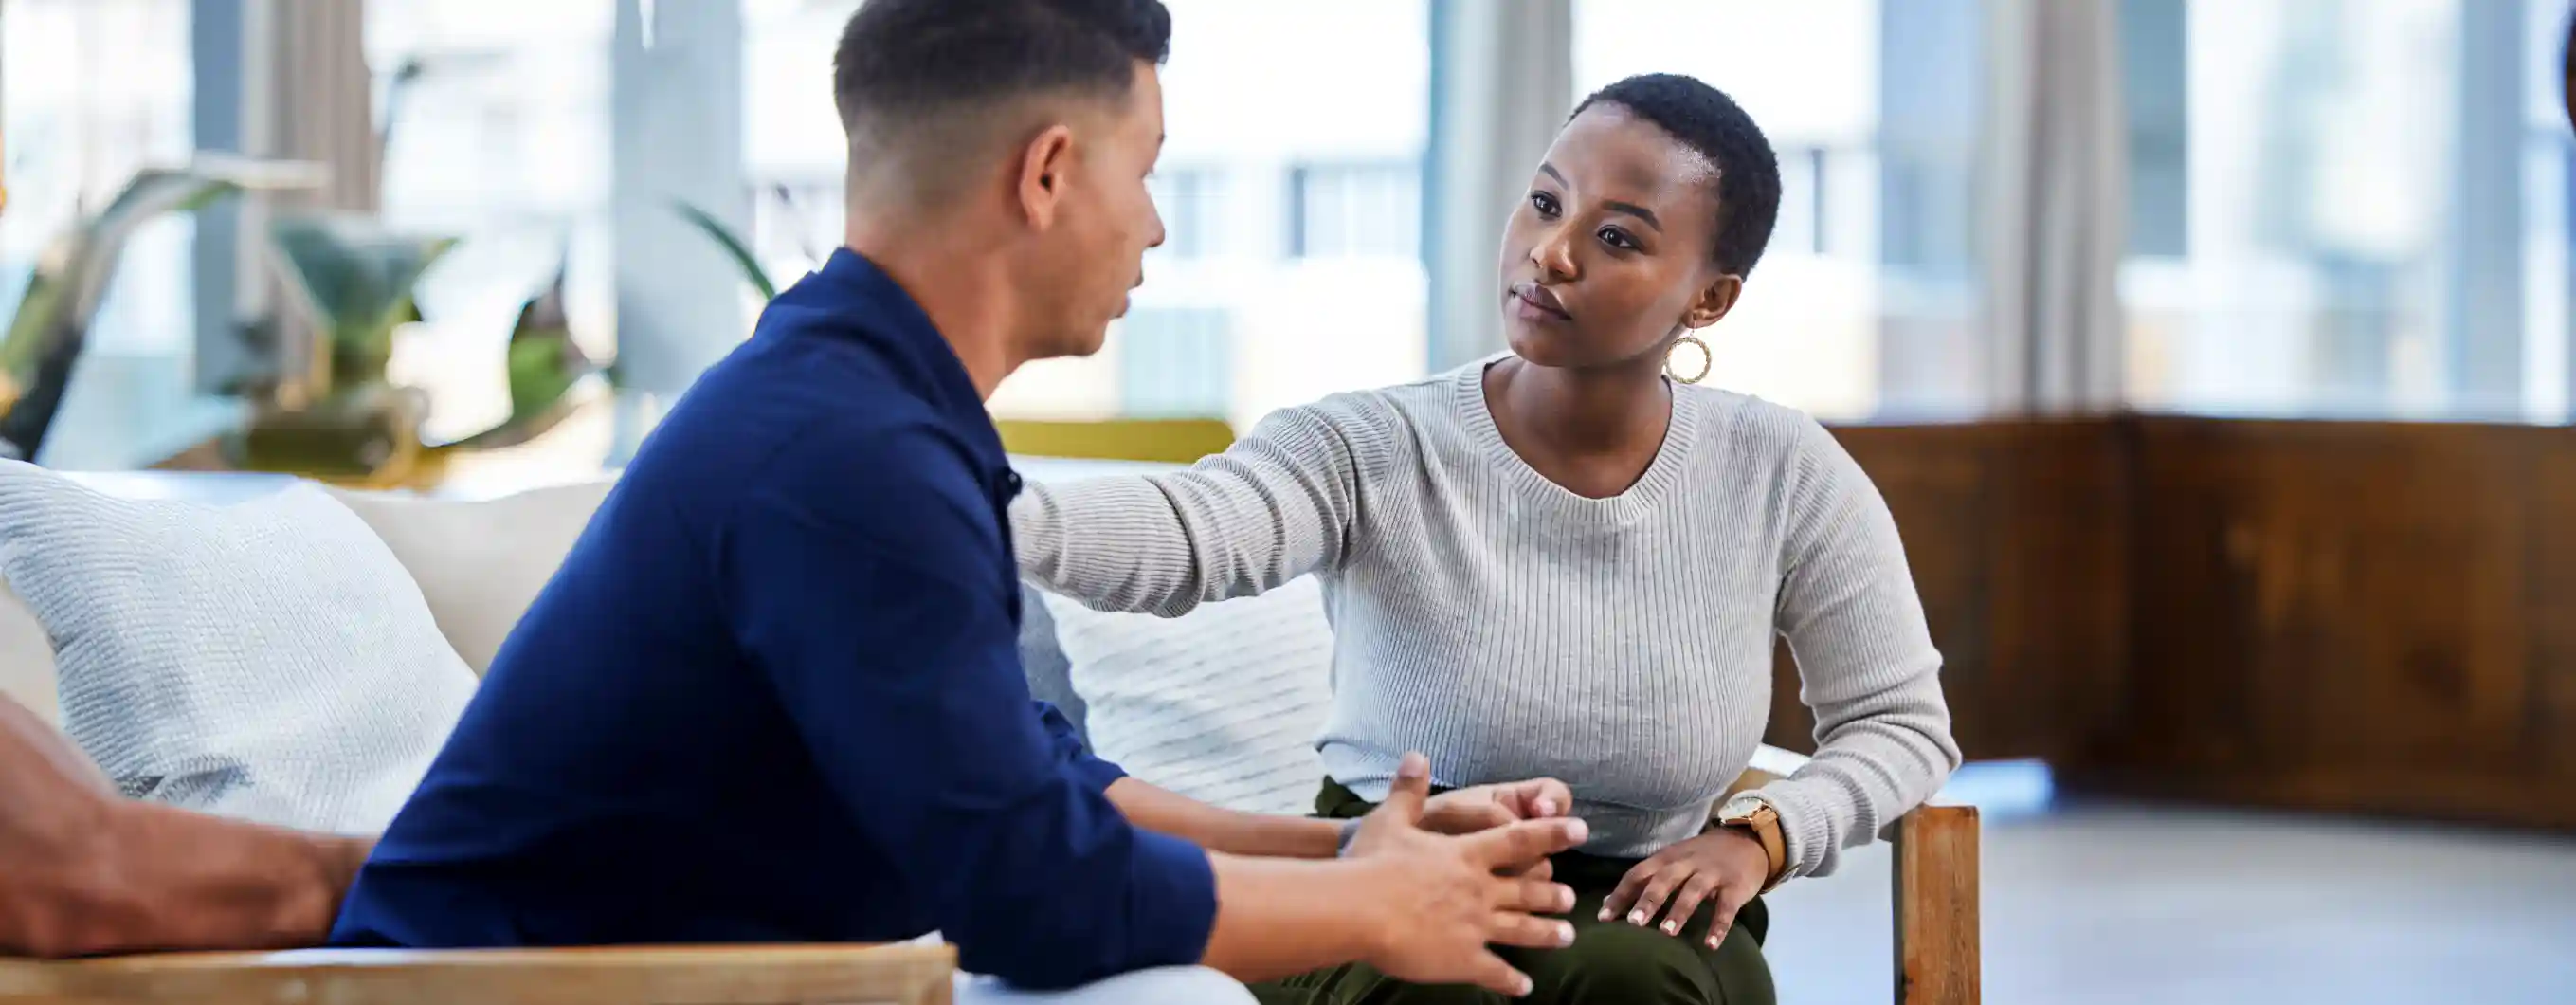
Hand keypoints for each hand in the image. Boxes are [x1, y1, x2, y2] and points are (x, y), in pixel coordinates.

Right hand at [1350, 753, 1587, 996]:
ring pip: (1522, 930)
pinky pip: (1494, 971)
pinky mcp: (1462, 959)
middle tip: (1572, 897)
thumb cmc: (1371, 863)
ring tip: (1568, 936)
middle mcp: (1480, 890)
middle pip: (1527, 890)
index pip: (1521, 839)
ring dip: (1547, 933)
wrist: (1360, 910)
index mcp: (1467, 855)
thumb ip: (1408, 789)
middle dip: (1552, 893)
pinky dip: (1512, 981)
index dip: (1553, 833)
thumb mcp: (1390, 819)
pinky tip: (1525, 987)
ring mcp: (1475, 926)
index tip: (1581, 830)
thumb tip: (1417, 755)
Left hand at [1599, 827, 1769, 949]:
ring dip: (1679, 911)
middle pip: (1664, 879)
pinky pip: (1727, 907)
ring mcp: (1712, 873)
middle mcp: (1687, 862)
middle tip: (1634, 923)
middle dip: (1648, 900)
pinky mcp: (1735, 886)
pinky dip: (1719, 926)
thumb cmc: (1701, 857)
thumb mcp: (1672, 861)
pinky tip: (1711, 945)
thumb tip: (1607, 902)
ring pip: (1693, 890)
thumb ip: (1644, 879)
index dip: (1621, 894)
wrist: (1747, 840)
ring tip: (1666, 933)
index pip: (1638, 873)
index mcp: (1667, 857)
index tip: (1603, 917)